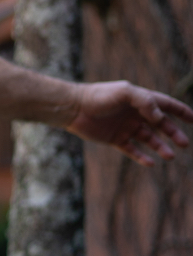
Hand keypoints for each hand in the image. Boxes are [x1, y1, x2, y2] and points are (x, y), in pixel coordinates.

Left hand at [65, 81, 192, 165]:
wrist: (74, 108)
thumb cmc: (99, 96)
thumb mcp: (125, 93)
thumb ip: (145, 102)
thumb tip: (160, 116)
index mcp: (140, 100)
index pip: (166, 105)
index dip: (181, 111)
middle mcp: (135, 114)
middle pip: (161, 124)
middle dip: (174, 133)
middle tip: (185, 143)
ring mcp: (125, 127)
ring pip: (148, 139)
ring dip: (160, 147)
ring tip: (170, 156)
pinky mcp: (115, 139)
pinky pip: (132, 150)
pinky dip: (141, 157)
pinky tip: (151, 163)